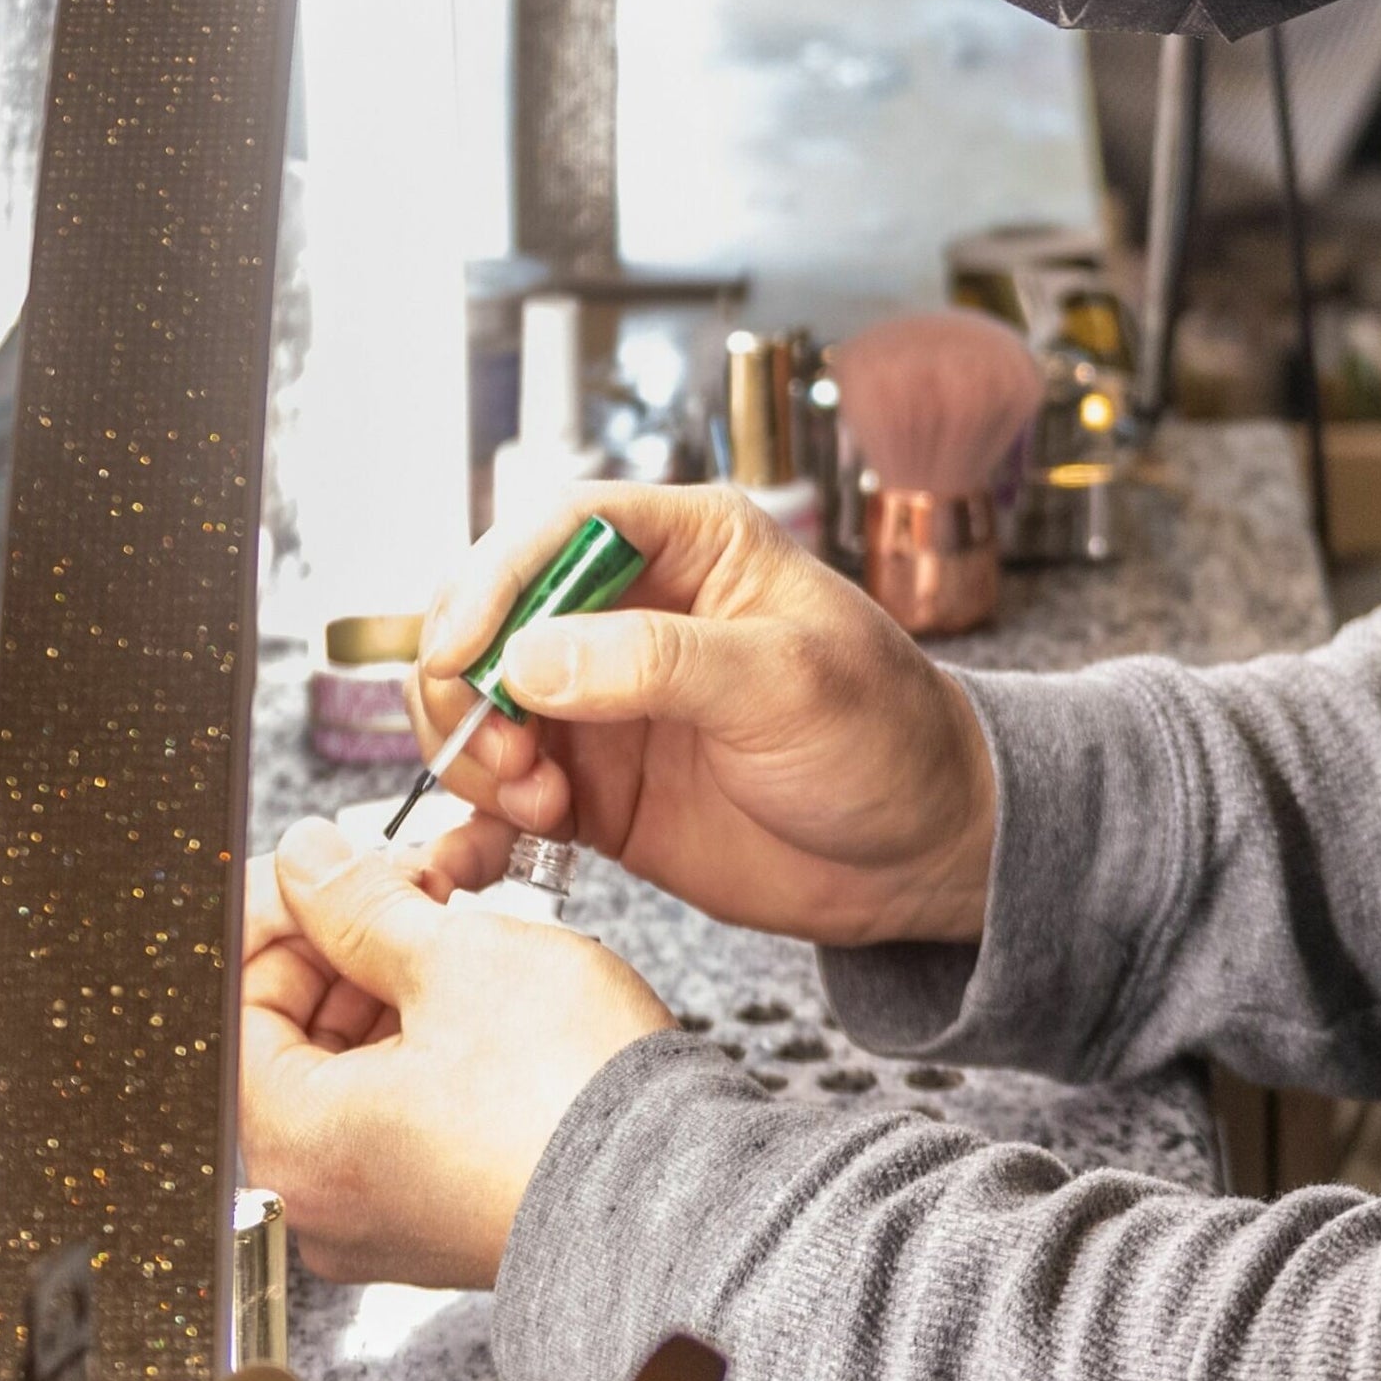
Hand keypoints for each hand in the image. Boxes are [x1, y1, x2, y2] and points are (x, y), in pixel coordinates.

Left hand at [238, 817, 672, 1286]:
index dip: (284, 915)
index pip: (238, 1001)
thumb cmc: (568, 1100)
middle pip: (295, 1036)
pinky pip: (402, 1110)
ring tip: (463, 923)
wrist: (676, 1196)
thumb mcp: (454, 959)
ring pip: (355, 1067)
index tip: (328, 868)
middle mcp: (319, 1198)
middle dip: (352, 941)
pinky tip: (482, 988)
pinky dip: (430, 1041)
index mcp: (293, 1143)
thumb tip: (306, 862)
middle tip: (411, 880)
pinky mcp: (442, 1214)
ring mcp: (381, 1215)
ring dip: (398, 981)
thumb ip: (358, 902)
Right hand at [413, 485, 997, 949]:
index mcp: (689, 544)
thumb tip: (529, 655)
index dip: (492, 579)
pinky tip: (499, 852)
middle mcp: (629, 612)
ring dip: (478, 754)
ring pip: (481, 702)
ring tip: (541, 805)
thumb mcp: (787, 683)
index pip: (557, 528)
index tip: (461, 651)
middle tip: (510, 757)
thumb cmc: (884, 735)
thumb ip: (659, 663)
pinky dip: (478, 820)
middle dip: (472, 682)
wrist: (919, 852)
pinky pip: (500, 791)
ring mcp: (602, 701)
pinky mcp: (592, 784)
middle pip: (493, 614)